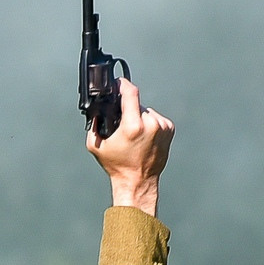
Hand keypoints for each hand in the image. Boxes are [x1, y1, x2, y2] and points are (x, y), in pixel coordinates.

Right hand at [87, 77, 173, 215]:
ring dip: (140, 117)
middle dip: (129, 110)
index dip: (122, 84)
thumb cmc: (118, 166)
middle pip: (137, 104)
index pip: (130, 92)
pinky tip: (144, 136)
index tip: (118, 83)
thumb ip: (94, 124)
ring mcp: (162, 126)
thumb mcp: (96, 145)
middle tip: (123, 125)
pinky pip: (156, 118)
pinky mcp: (169, 129)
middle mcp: (150, 124)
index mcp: (133, 126)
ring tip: (135, 134)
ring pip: (147, 111)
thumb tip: (96, 109)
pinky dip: (149, 123)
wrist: (138, 181)